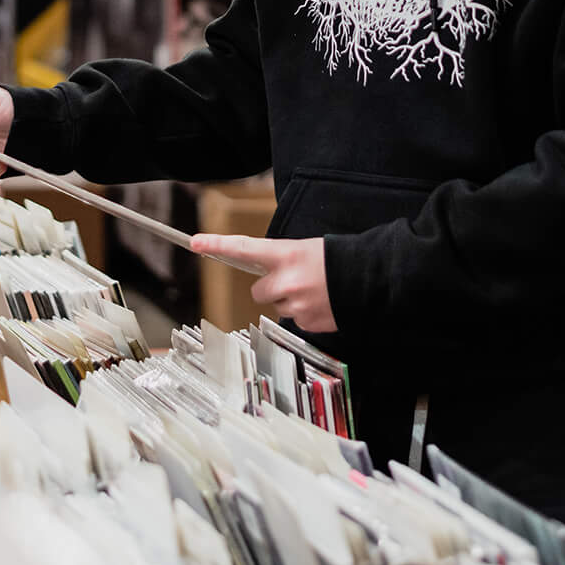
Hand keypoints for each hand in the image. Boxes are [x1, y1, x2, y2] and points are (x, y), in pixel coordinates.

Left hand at [191, 234, 335, 332]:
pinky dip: (304, 313)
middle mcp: (285, 281)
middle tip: (294, 280)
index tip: (196, 241)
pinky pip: (294, 319)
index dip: (217, 244)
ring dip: (290, 300)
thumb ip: (283, 260)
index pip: (243, 248)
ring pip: (277, 306)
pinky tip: (321, 303)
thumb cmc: (337, 260)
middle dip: (272, 287)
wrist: (368, 280)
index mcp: (285, 255)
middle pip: (259, 291)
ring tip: (314, 291)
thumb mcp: (306, 250)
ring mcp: (294, 305)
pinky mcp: (304, 322)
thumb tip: (271, 272)